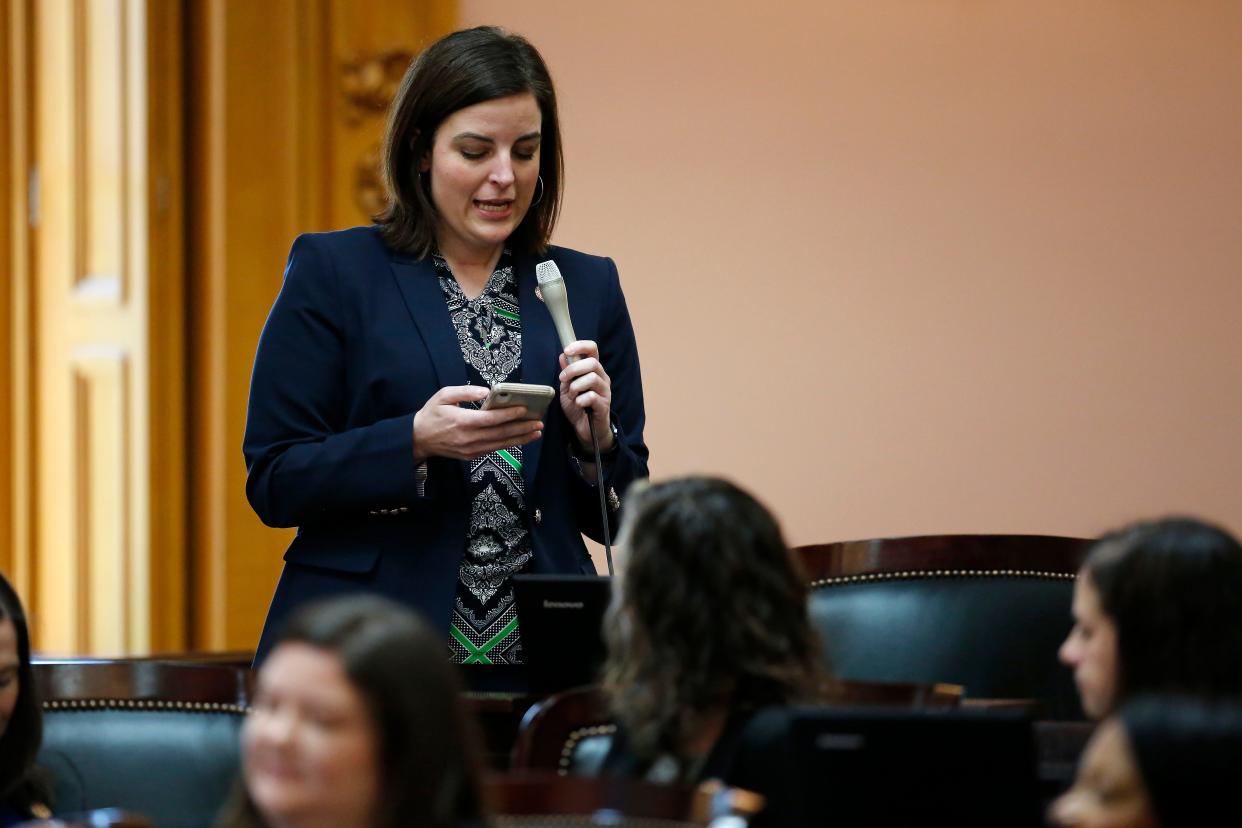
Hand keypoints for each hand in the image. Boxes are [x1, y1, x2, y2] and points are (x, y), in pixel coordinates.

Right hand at [412, 385, 542, 461]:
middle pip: (500, 433)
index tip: (524, 409)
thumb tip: (486, 391)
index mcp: (462, 422)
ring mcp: (470, 450)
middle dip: (522, 428)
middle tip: (539, 423)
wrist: (418, 439)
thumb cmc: (431, 414)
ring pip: (500, 444)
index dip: (509, 415)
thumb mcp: (443, 396)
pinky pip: (494, 449)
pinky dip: (509, 444)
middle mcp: (468, 438)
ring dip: (520, 438)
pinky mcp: (471, 456)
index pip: (490, 419)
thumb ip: (465, 392)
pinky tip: (521, 438)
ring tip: (536, 432)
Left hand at [558, 340, 613, 452]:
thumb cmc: (578, 406)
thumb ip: (566, 372)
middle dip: (573, 369)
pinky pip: (592, 396)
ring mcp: (605, 391)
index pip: (593, 349)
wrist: (584, 429)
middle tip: (563, 379)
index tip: (567, 350)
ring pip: (592, 379)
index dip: (580, 346)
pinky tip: (578, 404)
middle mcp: (602, 378)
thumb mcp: (567, 387)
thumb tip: (563, 356)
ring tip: (572, 396)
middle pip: (593, 363)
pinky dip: (580, 400)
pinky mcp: (604, 405)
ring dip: (576, 387)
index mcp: (593, 370)